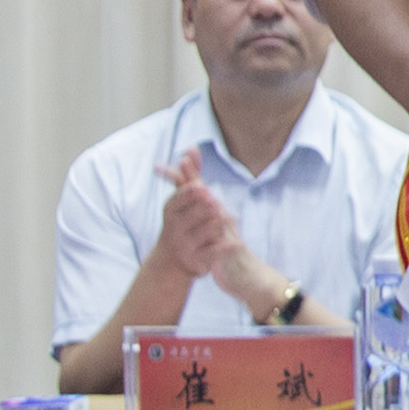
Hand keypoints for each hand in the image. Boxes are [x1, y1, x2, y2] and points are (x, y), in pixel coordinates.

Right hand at [149, 151, 239, 287]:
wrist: (170, 262)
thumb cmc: (180, 223)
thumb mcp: (181, 201)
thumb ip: (190, 175)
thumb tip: (192, 147)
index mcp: (171, 210)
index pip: (183, 197)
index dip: (195, 192)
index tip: (204, 189)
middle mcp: (175, 228)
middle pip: (203, 210)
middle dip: (212, 208)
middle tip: (215, 205)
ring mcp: (185, 245)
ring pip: (212, 228)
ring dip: (222, 225)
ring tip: (226, 223)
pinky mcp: (196, 261)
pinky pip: (215, 251)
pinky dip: (227, 247)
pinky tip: (238, 243)